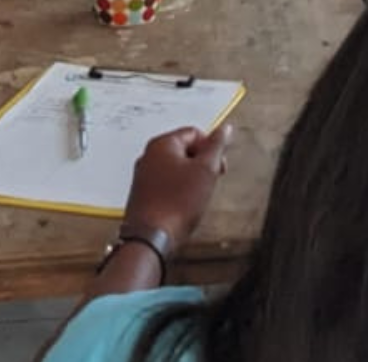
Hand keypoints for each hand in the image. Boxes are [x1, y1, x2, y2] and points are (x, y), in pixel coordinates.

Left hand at [121, 124, 232, 248]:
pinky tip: (183, 206)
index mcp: (162, 144)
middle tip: (209, 181)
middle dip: (201, 165)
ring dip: (190, 179)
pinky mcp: (143, 194)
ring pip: (175, 169)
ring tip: (195, 197)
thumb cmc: (175, 204)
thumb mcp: (206, 170)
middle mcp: (148, 156)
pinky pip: (166, 185)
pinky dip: (178, 192)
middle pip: (184, 150)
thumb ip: (217, 145)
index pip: (194, 133)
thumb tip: (224, 129)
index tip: (218, 165)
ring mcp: (143, 176)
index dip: (212, 148)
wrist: (152, 238)